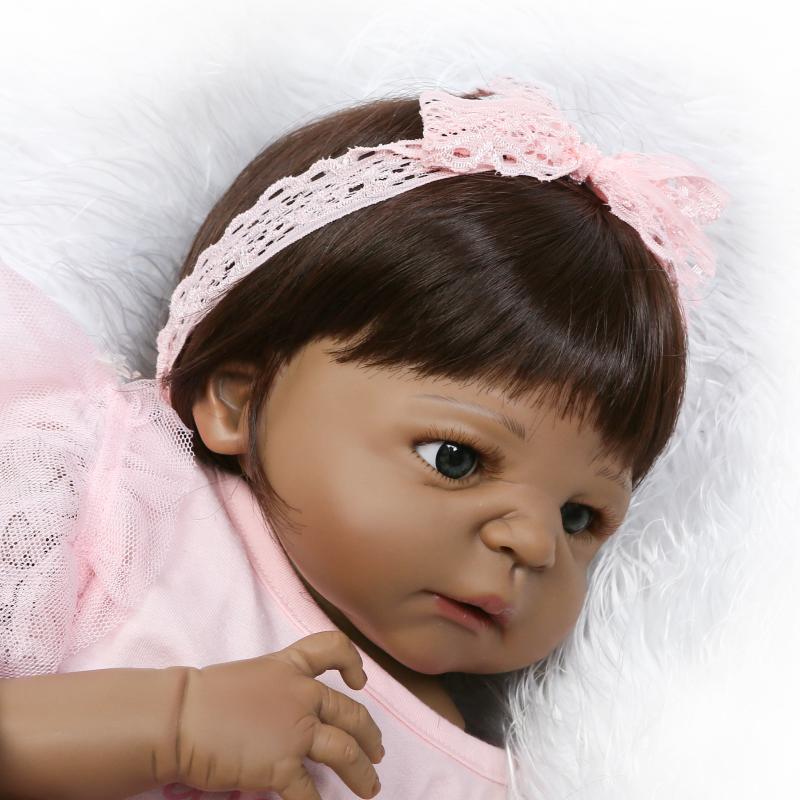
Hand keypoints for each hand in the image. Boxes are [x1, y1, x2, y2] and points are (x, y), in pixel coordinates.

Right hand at [171, 630, 383, 798]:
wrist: (180, 717)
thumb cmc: (203, 696)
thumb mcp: (250, 676)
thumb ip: (276, 689)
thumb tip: (283, 713)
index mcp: (291, 667)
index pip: (333, 648)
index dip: (353, 662)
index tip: (360, 680)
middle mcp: (301, 694)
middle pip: (351, 712)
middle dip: (370, 736)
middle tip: (377, 752)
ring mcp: (296, 730)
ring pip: (346, 751)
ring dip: (362, 773)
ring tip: (371, 787)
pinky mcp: (282, 765)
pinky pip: (310, 792)